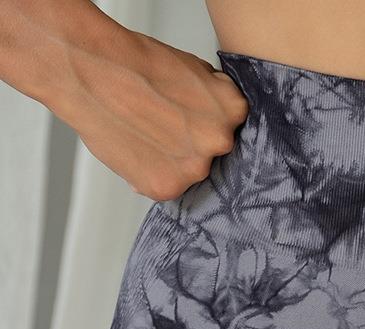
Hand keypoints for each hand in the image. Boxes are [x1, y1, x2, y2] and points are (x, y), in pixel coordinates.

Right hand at [50, 30, 248, 200]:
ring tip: (144, 134)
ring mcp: (194, 168)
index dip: (205, 120)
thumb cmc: (134, 63)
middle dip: (190, 141)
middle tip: (163, 125)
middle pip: (211, 151)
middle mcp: (219, 142)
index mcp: (232, 111)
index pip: (230, 126)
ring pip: (188, 170)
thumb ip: (211, 99)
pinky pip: (164, 186)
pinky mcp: (166, 187)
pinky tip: (135, 148)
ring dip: (171, 159)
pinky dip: (149, 173)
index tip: (189, 115)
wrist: (90, 70)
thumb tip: (217, 116)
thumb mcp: (192, 70)